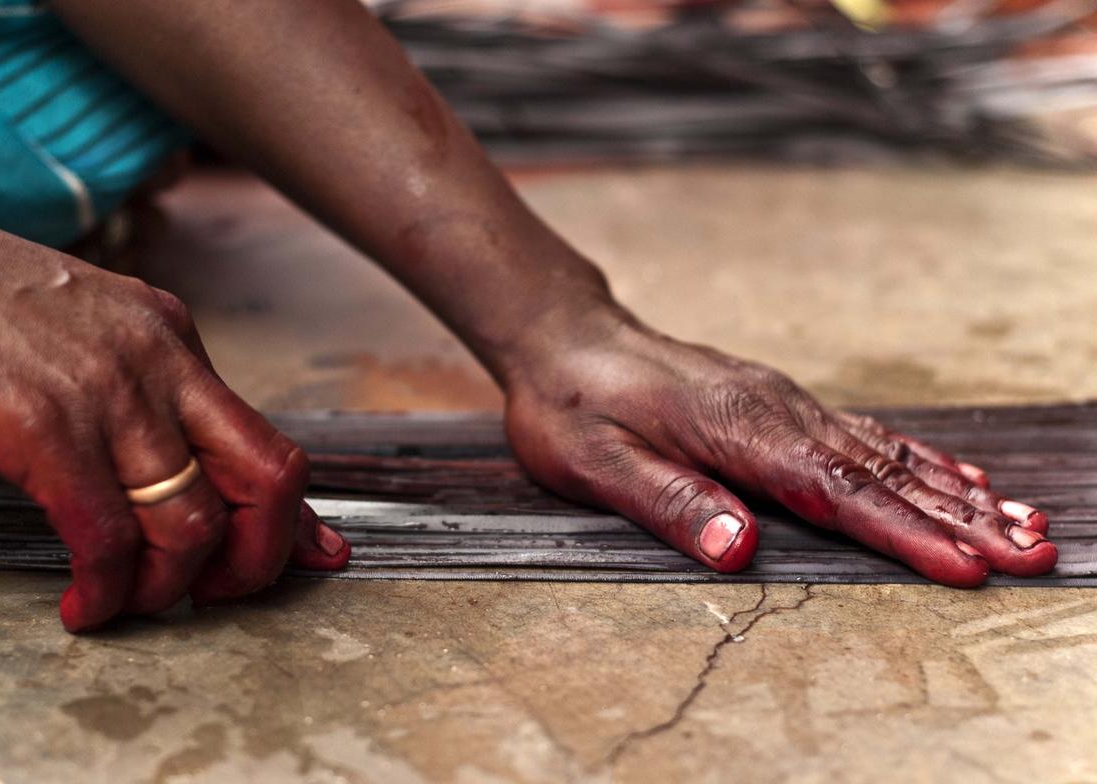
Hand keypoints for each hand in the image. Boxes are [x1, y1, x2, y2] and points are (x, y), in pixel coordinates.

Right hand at [0, 199, 349, 630]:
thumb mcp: (87, 335)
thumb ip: (142, 394)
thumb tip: (176, 464)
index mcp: (173, 340)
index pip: (267, 440)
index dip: (296, 516)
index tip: (315, 558)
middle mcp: (161, 364)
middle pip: (268, 479)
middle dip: (260, 556)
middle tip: (214, 593)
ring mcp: (109, 394)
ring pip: (192, 523)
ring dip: (168, 588)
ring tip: (125, 601)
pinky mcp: (44, 427)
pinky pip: (107, 536)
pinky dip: (105, 588)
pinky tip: (82, 604)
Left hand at [504, 309, 1054, 585]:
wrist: (565, 337)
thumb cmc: (571, 405)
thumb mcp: (596, 463)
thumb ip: (672, 502)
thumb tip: (741, 550)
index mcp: (735, 427)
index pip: (834, 491)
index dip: (902, 533)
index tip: (965, 567)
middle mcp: (774, 409)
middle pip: (880, 471)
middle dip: (959, 518)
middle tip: (1033, 554)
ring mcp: (782, 402)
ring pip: (884, 452)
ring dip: (955, 491)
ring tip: (1022, 523)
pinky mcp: (778, 403)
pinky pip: (863, 434)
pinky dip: (917, 459)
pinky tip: (954, 476)